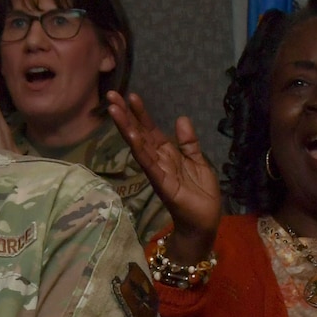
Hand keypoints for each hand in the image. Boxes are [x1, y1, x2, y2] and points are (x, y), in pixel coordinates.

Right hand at [107, 91, 220, 263]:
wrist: (205, 220)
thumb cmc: (201, 193)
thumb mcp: (198, 161)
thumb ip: (189, 142)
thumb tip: (181, 118)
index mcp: (167, 153)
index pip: (150, 129)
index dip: (140, 113)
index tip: (130, 95)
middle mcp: (158, 160)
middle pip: (139, 133)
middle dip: (125, 115)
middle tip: (111, 95)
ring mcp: (157, 171)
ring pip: (139, 146)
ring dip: (126, 128)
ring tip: (114, 110)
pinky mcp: (162, 183)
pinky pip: (149, 164)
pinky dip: (140, 150)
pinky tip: (132, 136)